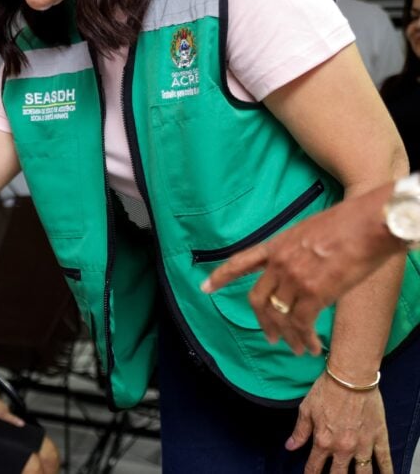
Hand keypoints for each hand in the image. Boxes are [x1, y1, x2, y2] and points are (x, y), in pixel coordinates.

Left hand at [202, 183, 402, 354]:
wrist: (369, 224)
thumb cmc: (348, 224)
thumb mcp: (307, 231)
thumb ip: (295, 251)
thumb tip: (299, 269)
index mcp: (275, 245)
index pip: (240, 262)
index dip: (220, 276)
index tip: (204, 288)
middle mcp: (279, 263)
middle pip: (258, 299)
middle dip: (263, 322)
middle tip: (271, 337)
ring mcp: (294, 278)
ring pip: (280, 316)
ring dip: (288, 336)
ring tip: (296, 348)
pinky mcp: (314, 293)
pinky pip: (301, 324)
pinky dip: (305, 339)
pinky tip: (313, 347)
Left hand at [286, 372, 390, 472]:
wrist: (351, 377)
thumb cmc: (326, 390)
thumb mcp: (306, 410)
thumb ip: (300, 432)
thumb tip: (290, 447)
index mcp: (323, 441)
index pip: (314, 466)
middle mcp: (343, 448)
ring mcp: (362, 444)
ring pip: (362, 473)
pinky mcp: (378, 438)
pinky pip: (384, 460)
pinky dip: (386, 472)